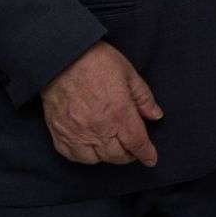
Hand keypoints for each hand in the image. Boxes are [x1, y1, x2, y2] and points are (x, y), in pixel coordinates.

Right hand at [40, 41, 161, 165]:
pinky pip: (72, 155)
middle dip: (129, 156)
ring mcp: (76, 132)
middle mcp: (99, 128)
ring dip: (108, 156)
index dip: (146, 154)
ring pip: (96, 159)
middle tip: (133, 149)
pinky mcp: (59, 132)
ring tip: (113, 146)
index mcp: (119, 113)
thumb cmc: (97, 61)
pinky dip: (84, 156)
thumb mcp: (129, 74)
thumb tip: (156, 116)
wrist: (61, 57)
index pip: (137, 143)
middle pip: (117, 155)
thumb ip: (144, 98)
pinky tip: (90, 147)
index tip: (151, 159)